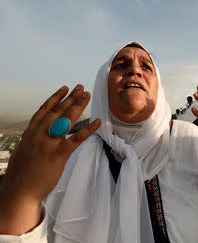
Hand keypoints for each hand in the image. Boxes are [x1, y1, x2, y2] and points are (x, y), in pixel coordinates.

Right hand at [0, 85, 100, 233]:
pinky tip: (98, 121)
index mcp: (30, 132)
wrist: (19, 191)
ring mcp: (49, 143)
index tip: (64, 88)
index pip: (45, 110)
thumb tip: (40, 133)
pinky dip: (89, 129)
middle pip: (58, 111)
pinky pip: (76, 138)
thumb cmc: (22, 173)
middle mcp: (39, 134)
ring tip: (88, 95)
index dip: (55, 98)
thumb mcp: (25, 150)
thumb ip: (34, 139)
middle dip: (70, 98)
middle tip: (81, 87)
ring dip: (79, 105)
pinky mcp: (58, 154)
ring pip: (66, 119)